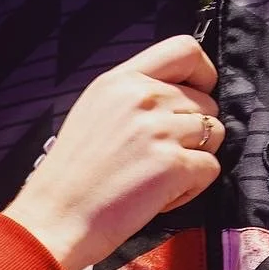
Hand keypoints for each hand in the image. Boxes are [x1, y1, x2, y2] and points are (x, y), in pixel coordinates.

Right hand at [2, 35, 223, 269]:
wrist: (53, 220)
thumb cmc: (69, 177)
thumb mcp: (91, 113)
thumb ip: (131, 97)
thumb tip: (176, 97)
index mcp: (119, 81)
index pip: (184, 50)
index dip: (202, 74)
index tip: (195, 96)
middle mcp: (142, 98)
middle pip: (205, 102)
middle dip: (193, 132)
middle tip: (157, 158)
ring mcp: (160, 130)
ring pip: (214, 134)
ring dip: (194, 159)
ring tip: (157, 178)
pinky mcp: (174, 165)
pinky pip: (210, 168)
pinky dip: (191, 188)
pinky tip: (158, 197)